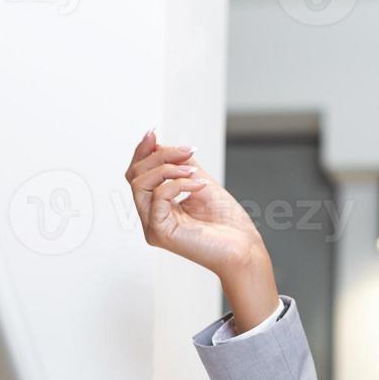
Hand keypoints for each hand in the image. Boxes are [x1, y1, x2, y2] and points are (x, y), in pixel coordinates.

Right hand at [125, 129, 263, 277]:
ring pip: (139, 184)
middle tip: (188, 152)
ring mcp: (152, 226)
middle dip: (160, 156)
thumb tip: (156, 143)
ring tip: (193, 171)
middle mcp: (150, 216)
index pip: (137, 174)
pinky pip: (158, 197)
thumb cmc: (227, 221)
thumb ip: (178, 164)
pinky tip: (199, 185)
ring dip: (168, 168)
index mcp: (157, 206)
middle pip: (135, 176)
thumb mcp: (199, 180)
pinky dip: (178, 184)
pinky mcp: (159, 232)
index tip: (153, 132)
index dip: (142, 151)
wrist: (243, 246)